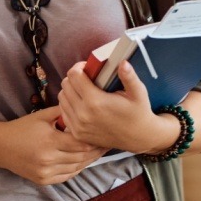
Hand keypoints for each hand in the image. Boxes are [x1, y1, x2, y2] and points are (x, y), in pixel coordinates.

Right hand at [0, 107, 107, 185]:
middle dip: (95, 150)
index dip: (94, 140)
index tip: (104, 133)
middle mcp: (48, 160)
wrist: (0, 147)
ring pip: (76, 168)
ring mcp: (46, 172)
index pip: (80, 143)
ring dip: (89, 161)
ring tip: (99, 152)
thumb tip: (83, 105)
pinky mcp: (44, 180)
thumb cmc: (22, 127)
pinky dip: (78, 168)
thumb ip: (63, 111)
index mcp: (50, 141)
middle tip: (107, 143)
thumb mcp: (42, 115)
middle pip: (81, 157)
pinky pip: (67, 176)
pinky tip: (85, 161)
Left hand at [58, 60, 178, 153]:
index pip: (73, 75)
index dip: (79, 67)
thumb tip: (122, 62)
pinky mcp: (77, 134)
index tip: (87, 67)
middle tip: (86, 77)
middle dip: (74, 77)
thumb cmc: (138, 112)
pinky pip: (64, 113)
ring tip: (83, 89)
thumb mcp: (138, 92)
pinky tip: (81, 102)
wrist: (138, 138)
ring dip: (70, 90)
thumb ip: (129, 76)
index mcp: (95, 101)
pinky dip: (69, 105)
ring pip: (62, 99)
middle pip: (65, 85)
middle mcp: (83, 114)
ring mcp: (78, 126)